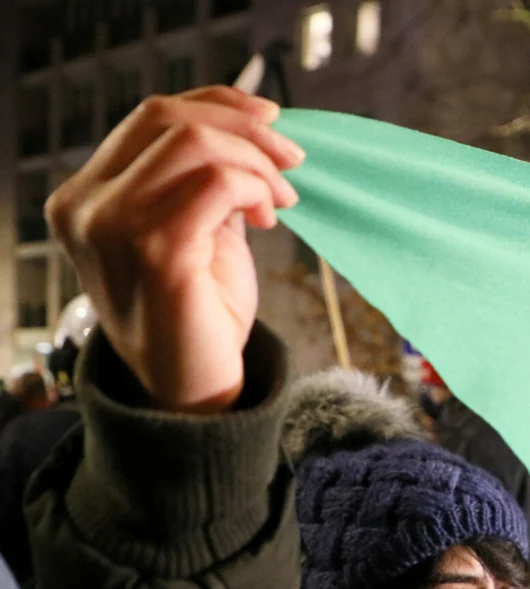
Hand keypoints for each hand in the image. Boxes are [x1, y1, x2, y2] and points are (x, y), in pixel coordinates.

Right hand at [45, 87, 303, 411]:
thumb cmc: (199, 315)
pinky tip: (270, 218)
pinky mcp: (154, 251)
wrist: (194, 391)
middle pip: (168, 119)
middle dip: (245, 129)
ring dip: (255, 163)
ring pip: (193, 144)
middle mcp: (86, 207)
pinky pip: (215, 184)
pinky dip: (254, 188)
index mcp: (87, 197)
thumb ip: (205, 183)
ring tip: (281, 201)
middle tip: (292, 163)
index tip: (271, 119)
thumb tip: (249, 133)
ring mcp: (112, 227)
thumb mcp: (199, 233)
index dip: (218, 105)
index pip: (150, 117)